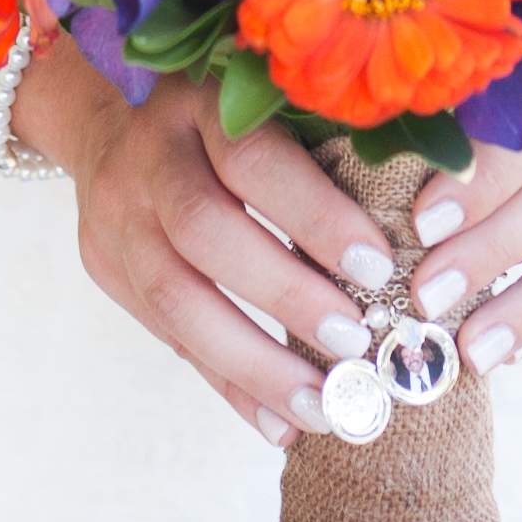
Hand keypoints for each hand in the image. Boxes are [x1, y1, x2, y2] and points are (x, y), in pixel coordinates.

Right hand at [19, 33, 407, 444]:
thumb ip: (325, 148)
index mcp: (198, 96)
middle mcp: (147, 152)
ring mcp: (115, 213)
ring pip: (174, 298)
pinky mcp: (104, 268)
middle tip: (355, 342)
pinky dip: (230, 387)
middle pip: (202, 230)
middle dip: (285, 294)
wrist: (113, 127)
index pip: (252, 157)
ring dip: (254, 363)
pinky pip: (169, 340)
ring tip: (324, 407)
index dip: (314, 214)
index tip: (379, 267)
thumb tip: (417, 238)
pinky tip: (280, 424)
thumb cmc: (232, 120)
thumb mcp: (270, 105)